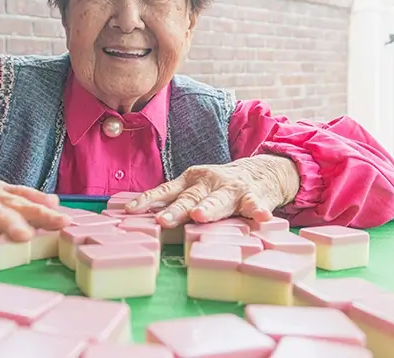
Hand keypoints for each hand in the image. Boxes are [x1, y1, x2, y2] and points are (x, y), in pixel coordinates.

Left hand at [125, 155, 299, 226]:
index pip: (165, 191)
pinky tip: (262, 217)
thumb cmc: (219, 187)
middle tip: (162, 221)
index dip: (148, 200)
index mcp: (190, 181)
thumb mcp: (196, 188)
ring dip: (209, 208)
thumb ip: (174, 200)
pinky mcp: (254, 197)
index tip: (131, 211)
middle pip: (189, 198)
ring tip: (200, 216)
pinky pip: (255, 205)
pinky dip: (258, 210)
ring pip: (219, 200)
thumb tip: (140, 217)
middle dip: (176, 210)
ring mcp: (232, 189)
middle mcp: (209, 183)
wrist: (261, 172)